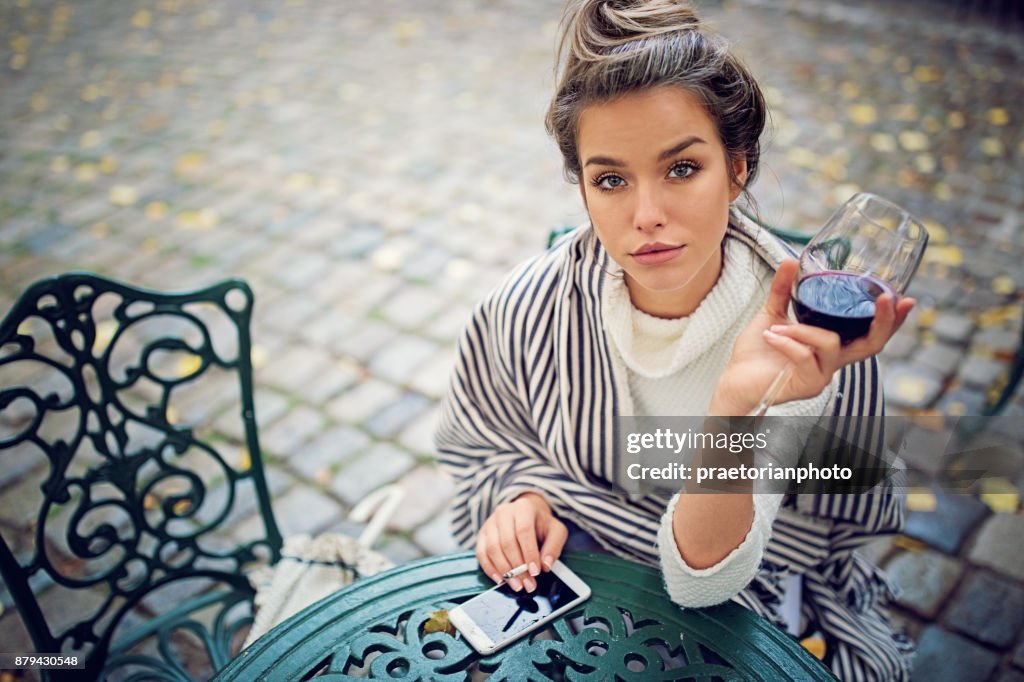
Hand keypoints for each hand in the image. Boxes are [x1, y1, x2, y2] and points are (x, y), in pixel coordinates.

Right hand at [476, 492, 567, 592]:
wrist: (526, 513)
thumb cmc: (541, 524)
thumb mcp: (555, 531)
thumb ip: (554, 547)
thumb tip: (546, 565)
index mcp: (523, 507)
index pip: (524, 531)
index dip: (529, 553)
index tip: (535, 572)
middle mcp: (503, 512)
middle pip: (507, 542)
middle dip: (518, 567)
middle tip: (528, 584)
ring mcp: (490, 523)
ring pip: (493, 549)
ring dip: (505, 571)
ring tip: (517, 585)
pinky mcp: (482, 535)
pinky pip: (481, 554)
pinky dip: (490, 569)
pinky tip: (501, 580)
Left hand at [712, 259, 915, 413]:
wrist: (735, 381)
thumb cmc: (756, 354)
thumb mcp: (773, 315)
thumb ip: (784, 291)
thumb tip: (792, 261)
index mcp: (831, 346)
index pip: (871, 334)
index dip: (891, 319)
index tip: (904, 298)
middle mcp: (832, 363)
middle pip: (873, 345)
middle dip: (883, 321)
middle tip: (886, 299)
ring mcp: (822, 376)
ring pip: (831, 343)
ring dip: (804, 330)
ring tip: (777, 327)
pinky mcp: (807, 385)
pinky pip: (805, 356)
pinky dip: (788, 342)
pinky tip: (772, 337)